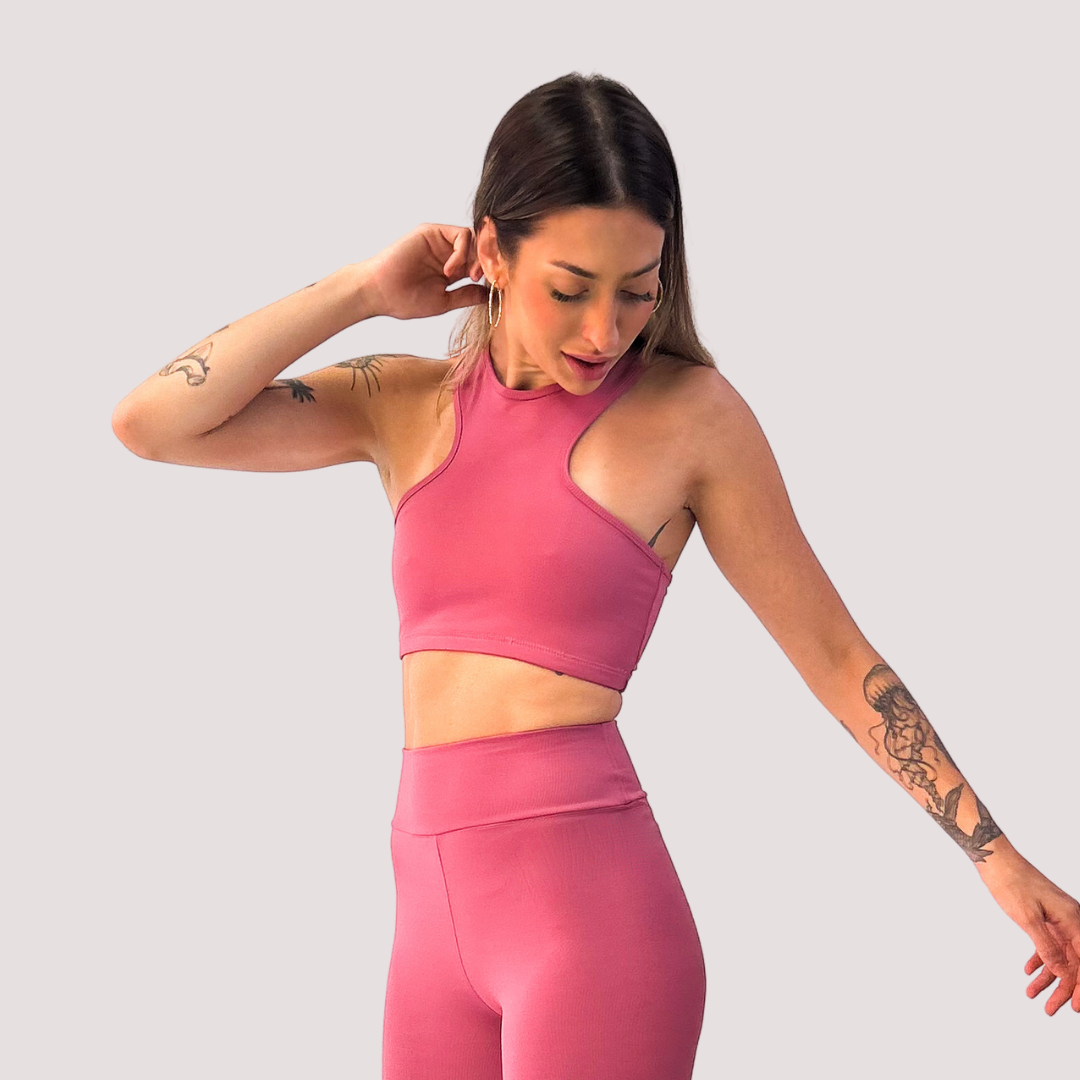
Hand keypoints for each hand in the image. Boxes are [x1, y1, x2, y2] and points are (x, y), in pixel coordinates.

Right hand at [360, 223, 487, 320]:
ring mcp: (441, 242)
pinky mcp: (433, 232)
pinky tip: (451, 270)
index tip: (497, 287)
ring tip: (468, 276)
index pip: (481, 266)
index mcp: (453, 271)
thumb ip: (467, 295)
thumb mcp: (444, 301)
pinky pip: (461, 235)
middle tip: (488, 279)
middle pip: (482, 250)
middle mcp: (449, 254)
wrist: (380, 292)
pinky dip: (462, 251)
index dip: (492, 273)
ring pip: (475, 240)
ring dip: (477, 258)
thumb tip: (490, 295)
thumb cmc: (406, 300)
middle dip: (489, 264)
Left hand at [981, 852, 1079, 1014]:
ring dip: (1048, 977)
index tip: (1075, 1006)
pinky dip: (1039, 959)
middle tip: (1050, 1009)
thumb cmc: (1011, 883)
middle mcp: (1071, 920)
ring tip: (1032, 995)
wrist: (996, 859)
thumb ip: (1047, 947)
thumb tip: (1063, 973)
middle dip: (1064, 988)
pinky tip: (1028, 972)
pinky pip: (1048, 944)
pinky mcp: (1045, 917)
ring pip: (1059, 955)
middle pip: (1074, 962)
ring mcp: (1058, 919)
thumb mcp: (1028, 919)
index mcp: (1073, 920)